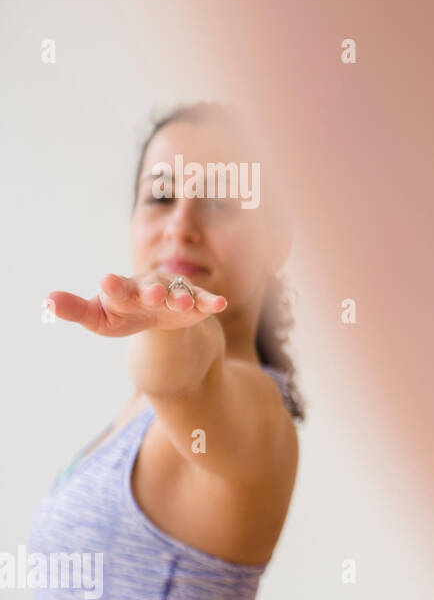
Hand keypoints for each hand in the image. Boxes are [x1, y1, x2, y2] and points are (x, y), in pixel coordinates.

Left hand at [45, 272, 227, 337]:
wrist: (155, 314)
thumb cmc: (122, 312)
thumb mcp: (98, 316)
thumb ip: (75, 309)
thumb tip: (46, 300)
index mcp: (124, 290)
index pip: (118, 287)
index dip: (114, 286)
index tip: (106, 282)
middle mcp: (150, 287)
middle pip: (150, 288)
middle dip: (152, 291)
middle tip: (152, 294)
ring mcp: (174, 293)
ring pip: (178, 293)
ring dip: (180, 298)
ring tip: (181, 304)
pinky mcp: (194, 303)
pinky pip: (203, 300)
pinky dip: (211, 301)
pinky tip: (220, 305)